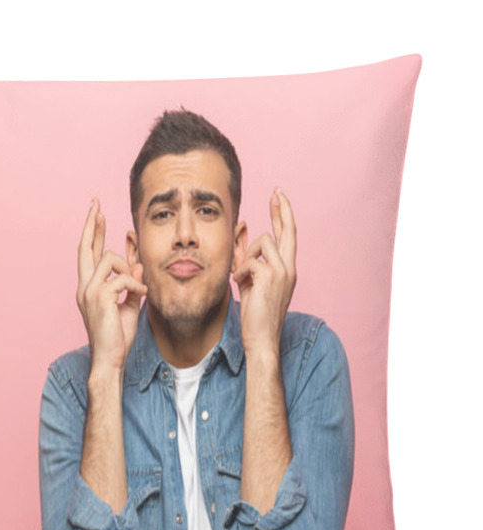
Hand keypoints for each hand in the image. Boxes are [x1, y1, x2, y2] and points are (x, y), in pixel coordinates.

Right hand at [76, 197, 147, 373]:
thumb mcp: (128, 304)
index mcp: (88, 287)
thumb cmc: (117, 336)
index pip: (88, 254)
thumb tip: (136, 266)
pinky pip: (122, 277)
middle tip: (96, 204)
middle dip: (92, 223)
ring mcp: (89, 291)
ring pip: (109, 258)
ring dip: (128, 269)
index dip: (93, 233)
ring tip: (138, 288)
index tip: (97, 214)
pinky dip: (135, 286)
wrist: (110, 359)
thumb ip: (130, 284)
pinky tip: (141, 297)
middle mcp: (84, 286)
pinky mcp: (99, 296)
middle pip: (85, 246)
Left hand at [232, 188, 296, 355]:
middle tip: (276, 191)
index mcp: (287, 269)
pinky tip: (241, 285)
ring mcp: (283, 271)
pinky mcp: (271, 277)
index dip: (283, 215)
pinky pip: (250, 261)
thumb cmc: (255, 314)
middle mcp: (290, 268)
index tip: (279, 198)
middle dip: (281, 208)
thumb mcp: (249, 281)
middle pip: (287, 230)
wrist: (261, 338)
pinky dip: (240, 272)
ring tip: (242, 277)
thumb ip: (246, 259)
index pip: (287, 236)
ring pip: (262, 242)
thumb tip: (240, 236)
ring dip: (246, 257)